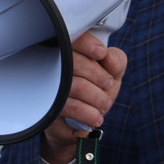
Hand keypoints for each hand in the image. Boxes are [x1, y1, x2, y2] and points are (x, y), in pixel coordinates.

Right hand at [40, 31, 126, 163]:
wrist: (77, 125)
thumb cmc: (93, 92)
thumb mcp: (111, 74)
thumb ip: (116, 60)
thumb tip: (107, 56)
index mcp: (67, 51)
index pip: (70, 38)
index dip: (87, 44)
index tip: (101, 53)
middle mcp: (51, 65)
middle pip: (75, 62)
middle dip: (100, 77)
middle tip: (107, 86)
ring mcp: (47, 87)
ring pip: (77, 86)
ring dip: (99, 98)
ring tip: (104, 104)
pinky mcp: (47, 108)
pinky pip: (73, 107)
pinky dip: (91, 113)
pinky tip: (95, 117)